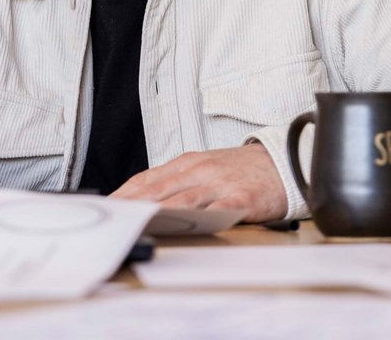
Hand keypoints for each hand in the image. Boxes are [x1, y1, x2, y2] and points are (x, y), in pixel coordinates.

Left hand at [113, 142, 286, 222]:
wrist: (284, 161)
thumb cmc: (241, 170)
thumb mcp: (206, 168)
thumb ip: (178, 182)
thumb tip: (143, 202)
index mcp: (189, 163)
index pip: (148, 179)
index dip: (124, 195)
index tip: (105, 209)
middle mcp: (201, 171)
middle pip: (159, 190)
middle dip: (131, 207)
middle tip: (110, 222)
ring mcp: (221, 184)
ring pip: (182, 201)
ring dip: (156, 215)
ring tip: (135, 227)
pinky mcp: (241, 199)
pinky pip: (217, 211)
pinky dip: (198, 220)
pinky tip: (183, 229)